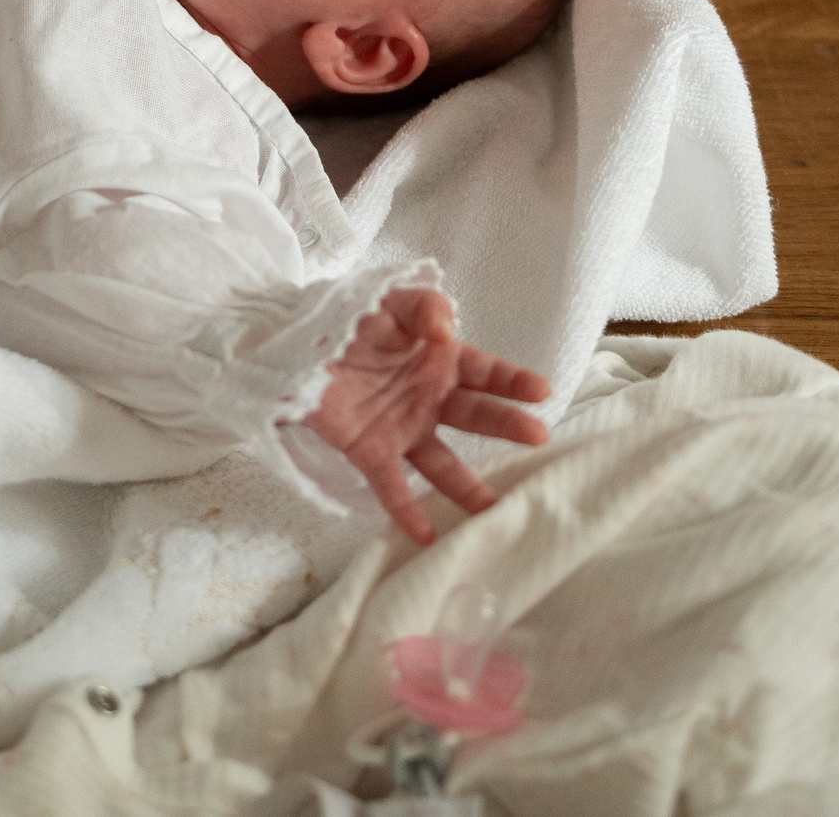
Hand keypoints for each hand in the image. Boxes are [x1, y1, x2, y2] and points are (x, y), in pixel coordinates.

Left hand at [300, 287, 549, 543]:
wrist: (296, 343)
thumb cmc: (352, 318)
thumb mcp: (390, 302)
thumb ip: (422, 308)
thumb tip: (446, 330)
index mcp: (440, 361)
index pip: (485, 372)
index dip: (512, 381)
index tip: (541, 392)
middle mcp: (429, 398)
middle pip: (474, 415)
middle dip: (506, 424)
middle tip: (537, 436)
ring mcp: (402, 428)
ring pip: (441, 462)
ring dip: (466, 486)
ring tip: (494, 509)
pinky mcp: (370, 451)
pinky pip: (392, 485)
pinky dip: (408, 510)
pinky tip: (428, 536)